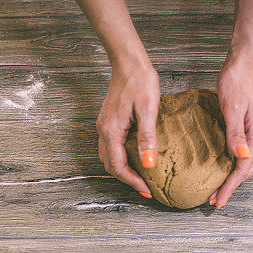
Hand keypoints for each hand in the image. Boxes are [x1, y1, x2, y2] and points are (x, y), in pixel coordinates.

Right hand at [97, 63, 159, 197]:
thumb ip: (147, 137)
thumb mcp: (148, 109)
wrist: (128, 61)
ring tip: (141, 176)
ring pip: (109, 157)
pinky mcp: (109, 121)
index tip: (147, 190)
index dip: (132, 181)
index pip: (118, 166)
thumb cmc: (140, 80)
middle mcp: (104, 130)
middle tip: (145, 188)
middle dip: (127, 179)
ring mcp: (104, 126)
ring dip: (123, 170)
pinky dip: (122, 158)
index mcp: (111, 130)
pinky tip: (136, 157)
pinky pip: (111, 147)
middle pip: (111, 165)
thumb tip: (148, 163)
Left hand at [212, 62, 252, 207]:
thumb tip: (241, 158)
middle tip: (214, 200)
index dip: (230, 187)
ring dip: (232, 178)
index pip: (243, 168)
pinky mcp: (248, 128)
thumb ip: (236, 134)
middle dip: (231, 187)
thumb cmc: (236, 83)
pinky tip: (222, 167)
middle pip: (247, 170)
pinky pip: (243, 154)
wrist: (242, 65)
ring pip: (246, 164)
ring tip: (217, 189)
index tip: (218, 200)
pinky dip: (233, 166)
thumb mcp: (232, 108)